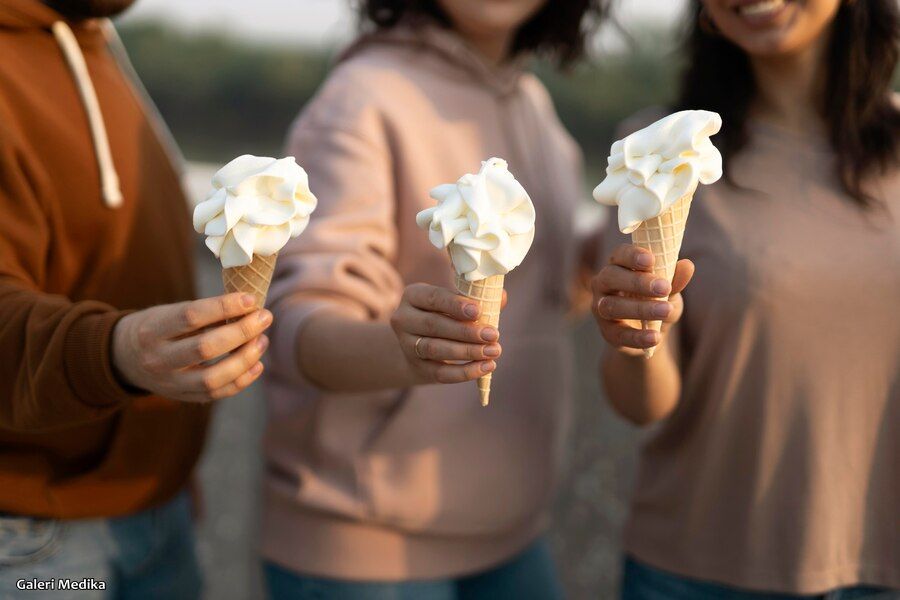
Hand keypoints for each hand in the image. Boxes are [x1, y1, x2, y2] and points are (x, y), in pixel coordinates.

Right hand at [112, 293, 272, 401]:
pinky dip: (241, 381)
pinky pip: (216, 394)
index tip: (250, 299)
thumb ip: (203, 313)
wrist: (124, 358)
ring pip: (212, 378)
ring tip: (262, 340)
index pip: (191, 316)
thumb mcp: (168, 313)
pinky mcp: (182, 397)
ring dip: (245, 359)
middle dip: (241, 331)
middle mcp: (158, 359)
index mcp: (152, 330)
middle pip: (205, 348)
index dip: (224, 307)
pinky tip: (257, 364)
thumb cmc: (157, 327)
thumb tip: (248, 307)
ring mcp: (169, 383)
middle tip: (265, 317)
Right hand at [390, 283, 502, 383]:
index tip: (478, 311)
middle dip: (466, 331)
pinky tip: (486, 367)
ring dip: (467, 352)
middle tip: (493, 335)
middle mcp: (404, 319)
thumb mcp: (455, 302)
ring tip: (494, 351)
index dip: (455, 305)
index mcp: (413, 296)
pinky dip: (465, 372)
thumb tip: (500, 297)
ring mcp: (407, 345)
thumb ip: (478, 298)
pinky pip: (440, 373)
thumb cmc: (446, 315)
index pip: (433, 298)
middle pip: (434, 325)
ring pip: (436, 349)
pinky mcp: (417, 367)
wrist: (422, 344)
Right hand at [591, 244, 693, 355]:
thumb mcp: (669, 290)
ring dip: (640, 308)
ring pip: (611, 306)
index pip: (620, 254)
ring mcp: (600, 308)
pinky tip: (654, 337)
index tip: (651, 260)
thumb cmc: (657, 300)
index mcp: (618, 265)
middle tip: (663, 287)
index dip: (632, 255)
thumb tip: (687, 266)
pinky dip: (637, 336)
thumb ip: (674, 280)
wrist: (652, 332)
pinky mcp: (606, 332)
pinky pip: (618, 334)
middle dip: (637, 282)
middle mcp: (603, 283)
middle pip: (610, 277)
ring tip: (665, 311)